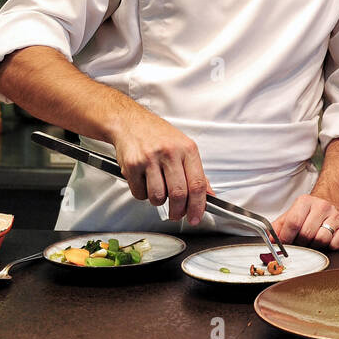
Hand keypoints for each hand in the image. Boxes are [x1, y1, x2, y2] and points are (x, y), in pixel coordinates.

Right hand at [111, 110, 211, 224]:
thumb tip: (208, 195)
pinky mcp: (132, 165)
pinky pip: (140, 193)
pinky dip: (143, 194)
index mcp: (187, 149)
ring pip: (158, 197)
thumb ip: (197, 172)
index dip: (198, 206)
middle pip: (179, 194)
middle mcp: (170, 152)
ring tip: (158, 190)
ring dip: (159, 201)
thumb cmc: (157, 135)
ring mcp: (150, 158)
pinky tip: (144, 182)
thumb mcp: (183, 147)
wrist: (129, 122)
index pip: (197, 184)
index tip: (195, 217)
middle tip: (176, 214)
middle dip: (178, 211)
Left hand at [273, 194, 338, 249]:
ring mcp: (335, 215)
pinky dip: (329, 247)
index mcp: (305, 202)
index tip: (284, 244)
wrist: (331, 204)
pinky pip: (335, 244)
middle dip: (301, 243)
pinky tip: (326, 241)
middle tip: (300, 243)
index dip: (286, 237)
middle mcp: (321, 206)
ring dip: (315, 245)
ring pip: (321, 240)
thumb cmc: (309, 213)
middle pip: (306, 234)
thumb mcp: (291, 215)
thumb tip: (269, 240)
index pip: (293, 222)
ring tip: (313, 241)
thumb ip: (277, 227)